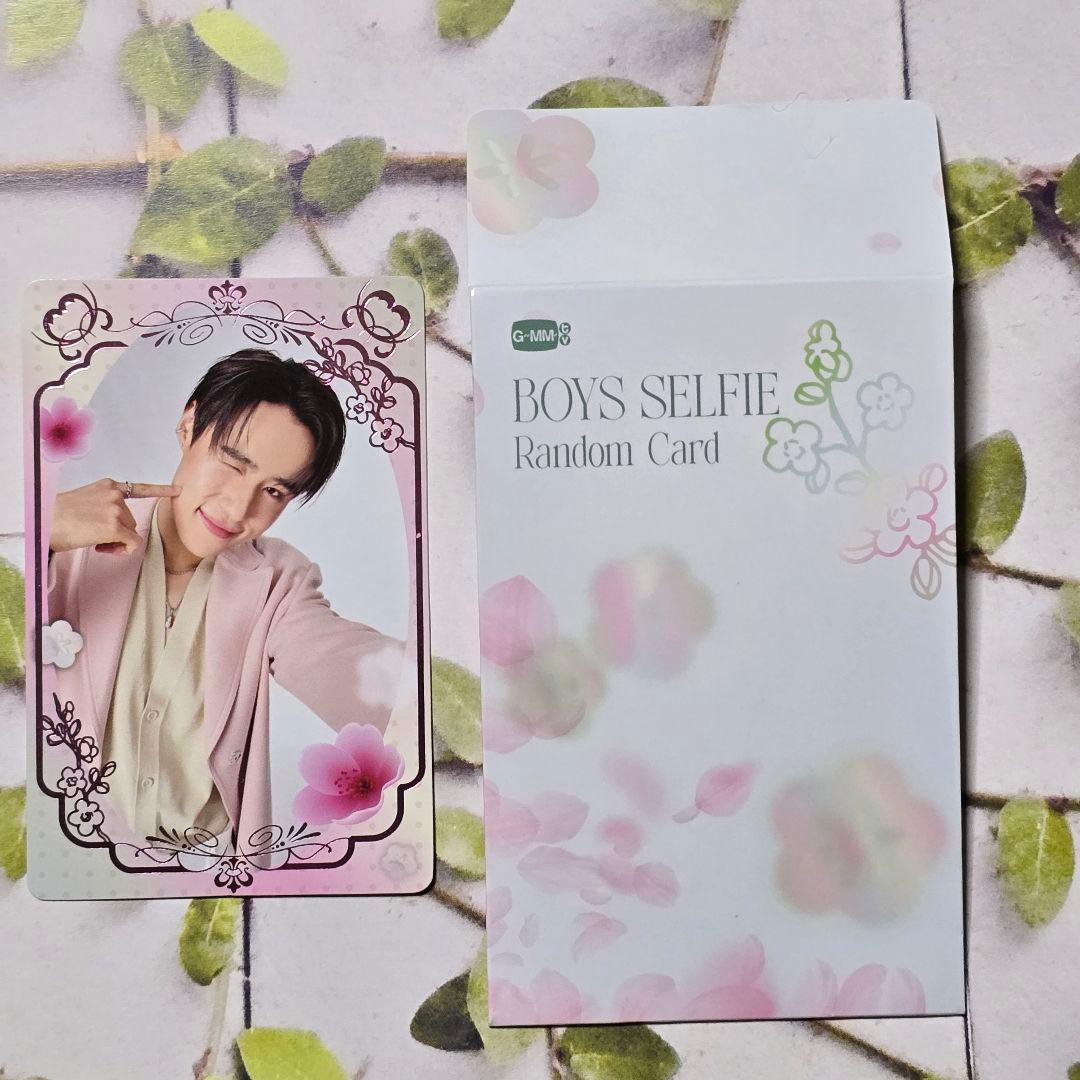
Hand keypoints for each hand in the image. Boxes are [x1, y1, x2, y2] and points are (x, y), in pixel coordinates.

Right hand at [49, 479, 180, 555]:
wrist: (44, 522)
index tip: (178, 491)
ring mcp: (116, 510)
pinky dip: (123, 550)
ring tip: (94, 540)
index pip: (139, 488)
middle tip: (96, 537)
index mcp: (108, 486)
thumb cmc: (59, 516)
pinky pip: (132, 543)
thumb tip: (120, 527)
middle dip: (118, 531)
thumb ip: (106, 507)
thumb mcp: (86, 501)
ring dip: (117, 541)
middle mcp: (115, 495)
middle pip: (131, 520)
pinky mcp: (115, 527)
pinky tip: (103, 548)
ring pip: (130, 532)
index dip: (161, 490)